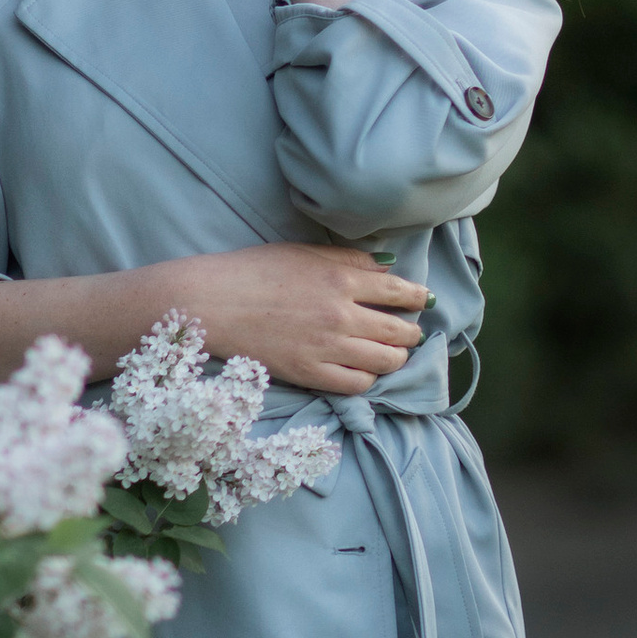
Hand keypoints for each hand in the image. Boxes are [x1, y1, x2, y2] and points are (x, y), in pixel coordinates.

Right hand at [166, 242, 427, 396]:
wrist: (212, 304)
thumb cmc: (254, 270)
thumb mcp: (304, 253)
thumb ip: (349, 260)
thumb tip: (387, 266)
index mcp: (341, 279)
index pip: (399, 291)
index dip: (418, 298)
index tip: (423, 301)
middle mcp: (341, 314)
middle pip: (400, 331)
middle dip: (411, 332)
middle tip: (409, 332)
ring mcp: (327, 348)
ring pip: (386, 362)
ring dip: (396, 358)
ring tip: (391, 354)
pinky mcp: (311, 374)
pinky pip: (358, 384)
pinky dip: (368, 378)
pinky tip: (362, 370)